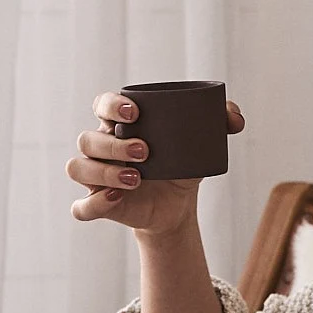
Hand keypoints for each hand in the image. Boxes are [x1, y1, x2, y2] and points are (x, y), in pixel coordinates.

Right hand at [68, 90, 245, 236]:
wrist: (176, 205)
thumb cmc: (180, 166)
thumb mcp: (200, 143)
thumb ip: (219, 122)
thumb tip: (235, 118)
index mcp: (118, 125)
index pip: (101, 104)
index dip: (110, 105)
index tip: (134, 112)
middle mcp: (100, 148)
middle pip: (87, 139)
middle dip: (113, 144)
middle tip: (145, 152)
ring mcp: (94, 177)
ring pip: (78, 169)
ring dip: (103, 172)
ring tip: (136, 178)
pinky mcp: (98, 205)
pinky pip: (81, 208)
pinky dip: (94, 204)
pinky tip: (118, 199)